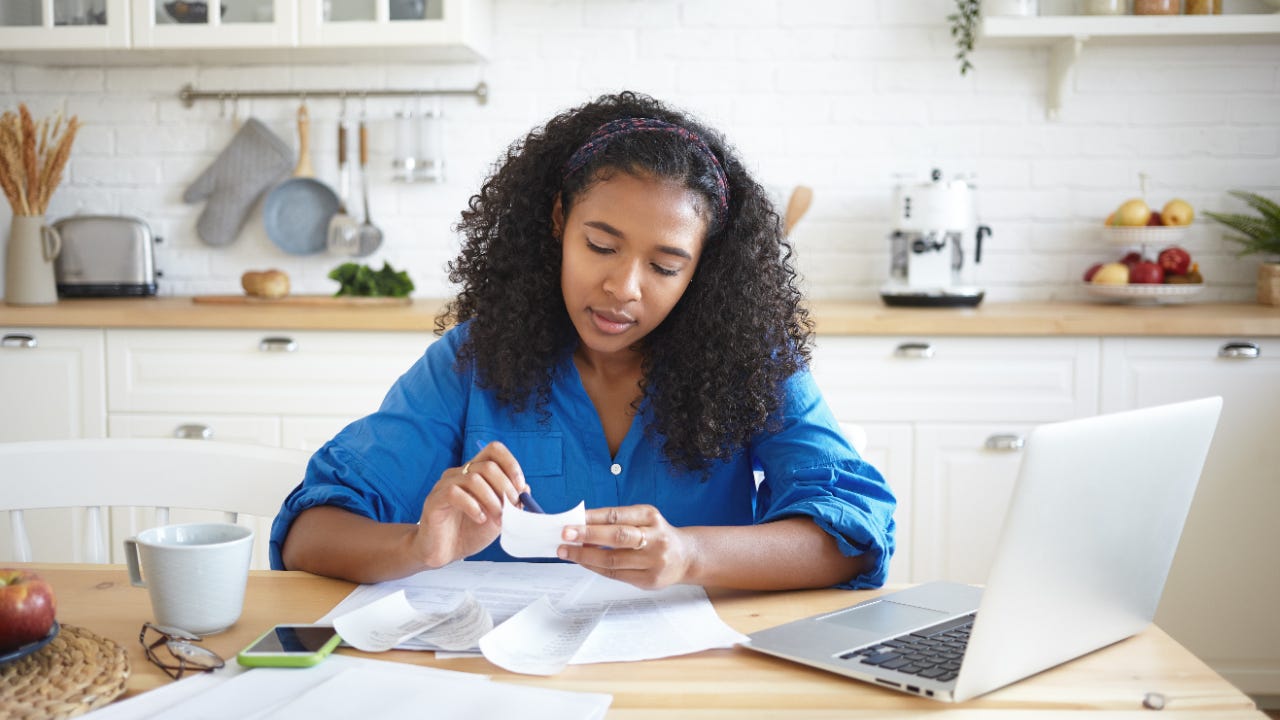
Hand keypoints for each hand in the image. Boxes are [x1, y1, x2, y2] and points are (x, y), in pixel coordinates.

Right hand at [415, 441, 526, 568]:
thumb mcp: (499, 517)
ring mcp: (445, 485)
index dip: (511, 464)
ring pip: (473, 479)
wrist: (446, 553)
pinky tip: (480, 519)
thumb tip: (525, 487)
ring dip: (492, 500)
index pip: (494, 450)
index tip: (520, 486)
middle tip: (511, 508)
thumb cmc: (470, 533)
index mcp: (476, 472)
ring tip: (497, 518)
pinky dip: (473, 506)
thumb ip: (511, 502)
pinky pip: (454, 493)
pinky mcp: (435, 500)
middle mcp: (460, 474)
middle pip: (488, 466)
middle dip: (505, 488)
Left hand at [557, 505, 693, 589]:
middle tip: (565, 534)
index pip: (618, 516)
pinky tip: (583, 561)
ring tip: (566, 551)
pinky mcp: (649, 580)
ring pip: (613, 560)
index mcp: (651, 517)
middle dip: (588, 535)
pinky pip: (616, 574)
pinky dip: (595, 567)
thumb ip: (616, 520)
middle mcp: (655, 538)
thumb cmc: (657, 535)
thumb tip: (580, 523)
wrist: (686, 557)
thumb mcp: (643, 519)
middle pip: (618, 537)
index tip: (573, 519)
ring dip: (585, 555)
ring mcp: (654, 562)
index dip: (593, 518)